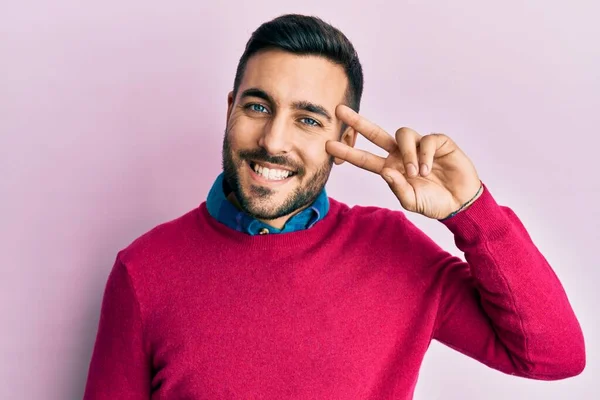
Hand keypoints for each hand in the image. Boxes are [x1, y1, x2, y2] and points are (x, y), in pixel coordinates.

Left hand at [326, 105, 482, 219]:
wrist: (461, 202)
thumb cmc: (434, 203)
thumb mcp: (412, 201)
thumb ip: (397, 188)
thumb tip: (385, 171)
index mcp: (391, 168)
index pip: (365, 158)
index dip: (348, 151)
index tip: (328, 144)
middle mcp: (401, 154)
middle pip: (375, 133)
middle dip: (358, 122)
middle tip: (339, 110)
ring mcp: (419, 146)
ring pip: (403, 134)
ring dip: (407, 153)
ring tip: (415, 172)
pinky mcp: (437, 142)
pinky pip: (426, 139)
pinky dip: (424, 154)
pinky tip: (428, 169)